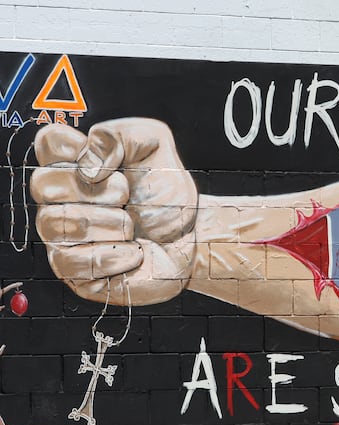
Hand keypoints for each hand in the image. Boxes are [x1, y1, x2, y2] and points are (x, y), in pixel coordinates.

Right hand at [32, 119, 197, 305]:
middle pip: (44, 184)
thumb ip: (121, 134)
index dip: (76, 150)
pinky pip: (74, 262)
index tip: (110, 165)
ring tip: (132, 226)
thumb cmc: (166, 194)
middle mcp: (59, 199)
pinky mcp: (75, 271)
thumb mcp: (154, 146)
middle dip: (98, 191)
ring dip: (110, 223)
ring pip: (57, 224)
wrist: (189, 236)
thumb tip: (88, 162)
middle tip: (126, 197)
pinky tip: (134, 251)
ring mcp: (62, 236)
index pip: (48, 142)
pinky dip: (114, 255)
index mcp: (73, 163)